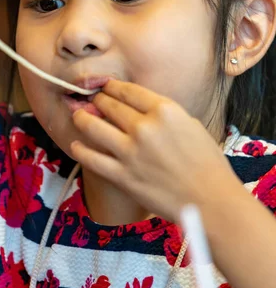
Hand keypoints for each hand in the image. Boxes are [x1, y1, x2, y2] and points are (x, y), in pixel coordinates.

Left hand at [70, 80, 238, 221]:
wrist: (211, 201)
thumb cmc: (208, 164)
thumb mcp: (190, 125)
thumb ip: (163, 115)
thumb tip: (141, 110)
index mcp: (164, 110)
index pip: (127, 90)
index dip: (111, 86)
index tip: (105, 86)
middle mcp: (144, 127)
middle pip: (109, 105)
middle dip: (97, 100)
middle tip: (91, 99)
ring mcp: (130, 152)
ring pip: (93, 127)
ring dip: (82, 118)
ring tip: (78, 115)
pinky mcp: (122, 175)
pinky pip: (92, 159)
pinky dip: (80, 150)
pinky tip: (76, 145)